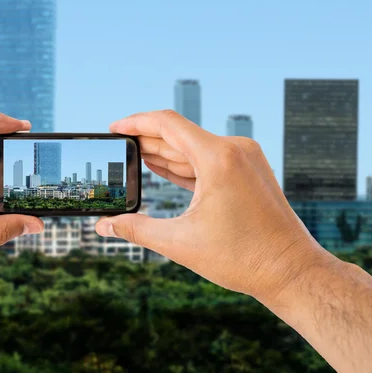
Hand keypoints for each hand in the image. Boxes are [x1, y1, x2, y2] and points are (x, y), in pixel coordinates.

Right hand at [95, 110, 332, 301]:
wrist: (291, 271)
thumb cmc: (243, 258)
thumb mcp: (180, 242)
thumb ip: (136, 229)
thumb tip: (103, 226)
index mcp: (219, 158)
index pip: (167, 124)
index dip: (136, 123)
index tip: (114, 127)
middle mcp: (234, 150)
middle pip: (179, 135)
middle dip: (146, 141)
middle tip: (118, 149)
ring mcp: (244, 159)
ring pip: (193, 147)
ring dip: (164, 152)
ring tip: (134, 157)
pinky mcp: (248, 171)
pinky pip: (207, 160)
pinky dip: (183, 164)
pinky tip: (162, 167)